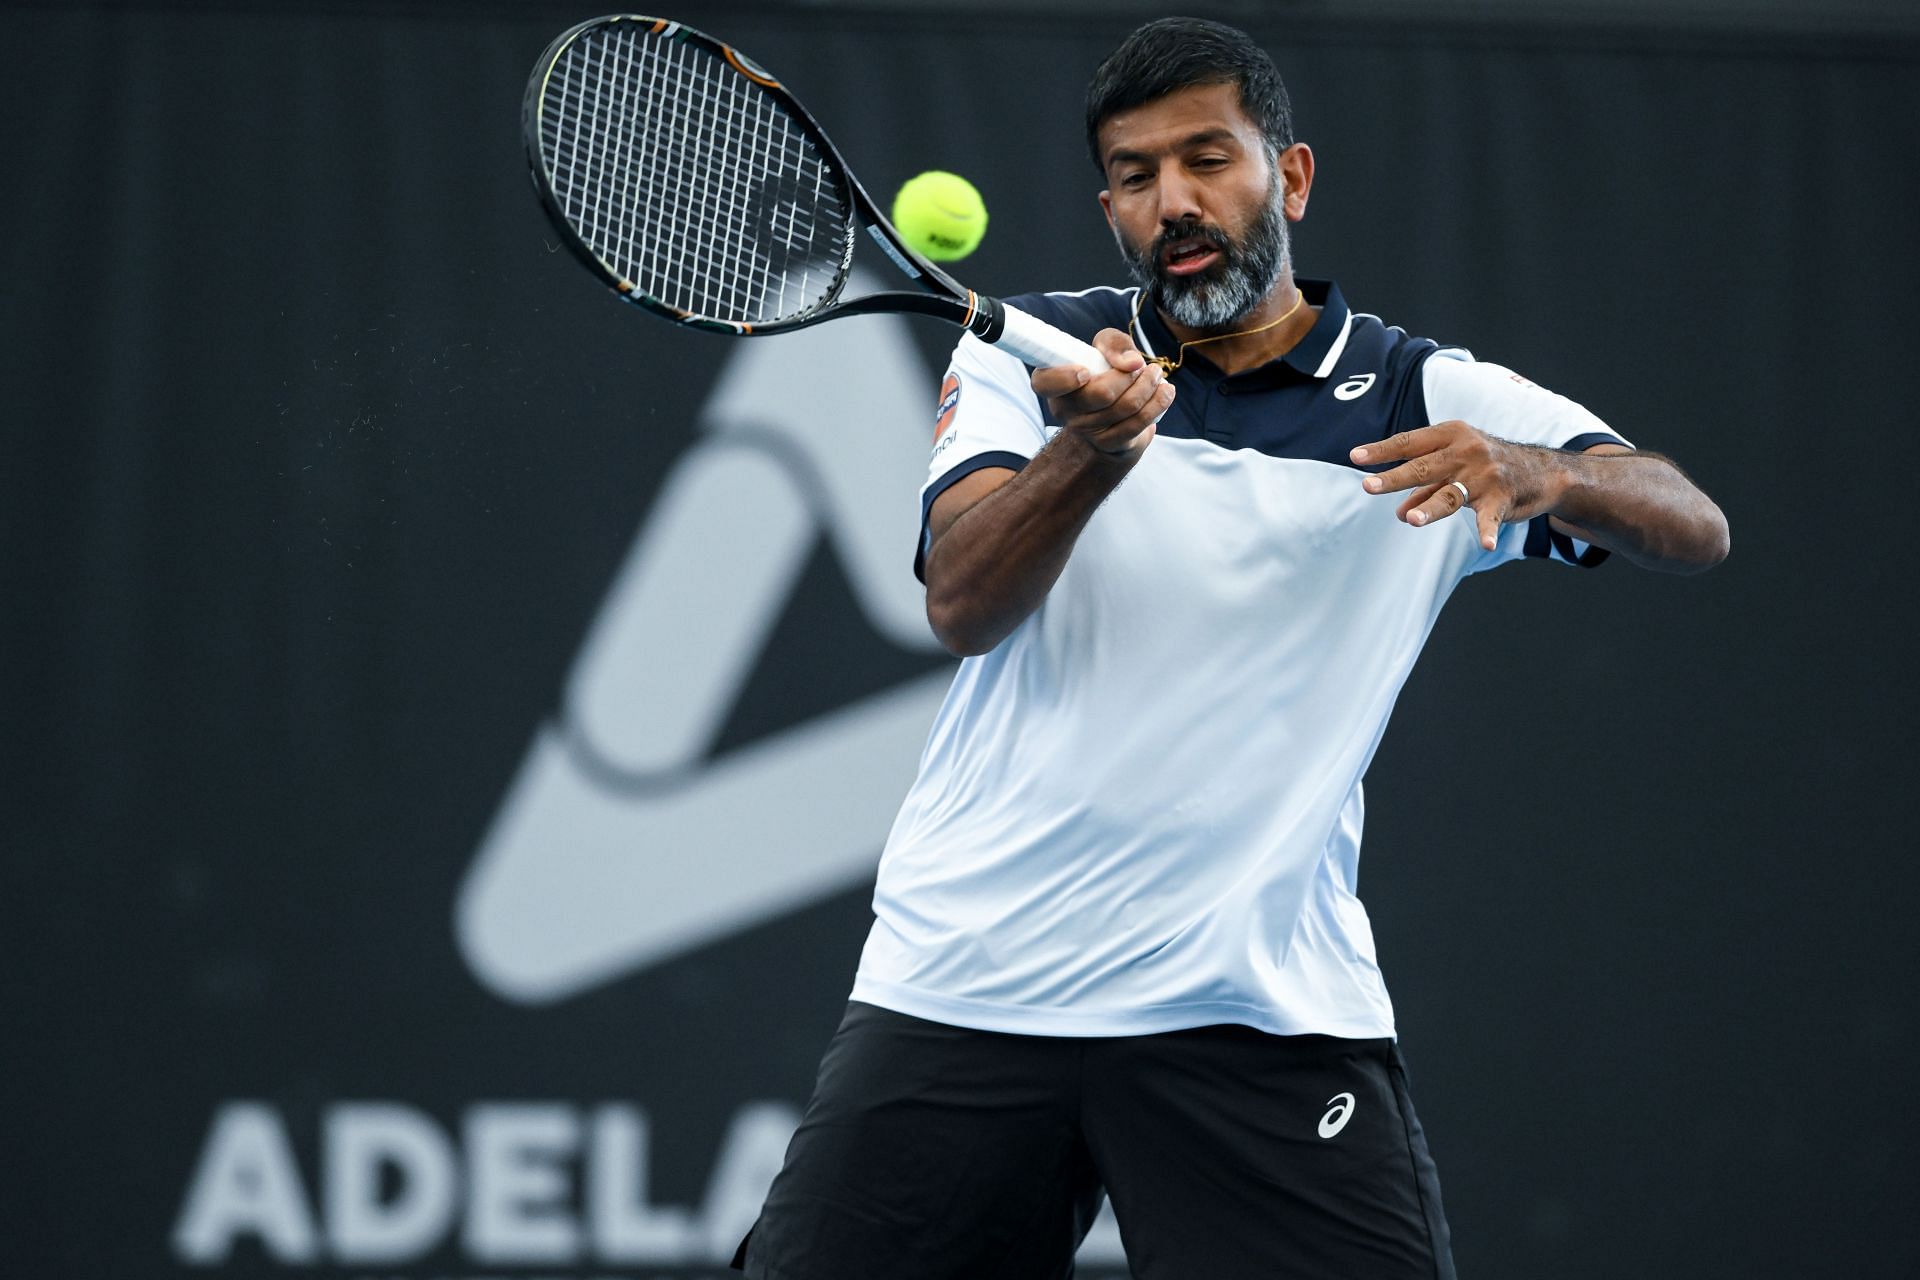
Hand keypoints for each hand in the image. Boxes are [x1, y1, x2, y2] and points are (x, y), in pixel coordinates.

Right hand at [1029, 328, 1173, 463]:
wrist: (1114, 416)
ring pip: (1126, 406)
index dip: (1064, 378)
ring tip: (1156, 374)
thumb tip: (1132, 363)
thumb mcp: (1104, 349)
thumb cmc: (1104, 373)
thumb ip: (1113, 344)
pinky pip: (1139, 422)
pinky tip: (1166, 391)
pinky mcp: (1108, 443)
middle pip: (1101, 394)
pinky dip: (1159, 402)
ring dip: (1149, 385)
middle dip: (1130, 376)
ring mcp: (1085, 430)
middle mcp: (1063, 410)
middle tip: (1142, 366)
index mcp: (1052, 383)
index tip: (1086, 372)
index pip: (1045, 382)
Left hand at [1350, 421, 1568, 550]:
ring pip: (1450, 494)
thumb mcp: (1453, 467)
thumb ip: (1425, 487)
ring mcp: (1485, 475)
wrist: (1540, 470)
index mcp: (1450, 435)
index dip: (1382, 450)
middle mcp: (1466, 451)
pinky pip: (1491, 517)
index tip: (1355, 456)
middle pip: (1423, 467)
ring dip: (1431, 507)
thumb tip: (1399, 512)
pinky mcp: (1502, 498)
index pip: (1409, 442)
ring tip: (1412, 520)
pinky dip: (1488, 531)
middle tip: (1368, 486)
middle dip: (1394, 478)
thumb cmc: (1485, 466)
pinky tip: (1485, 543)